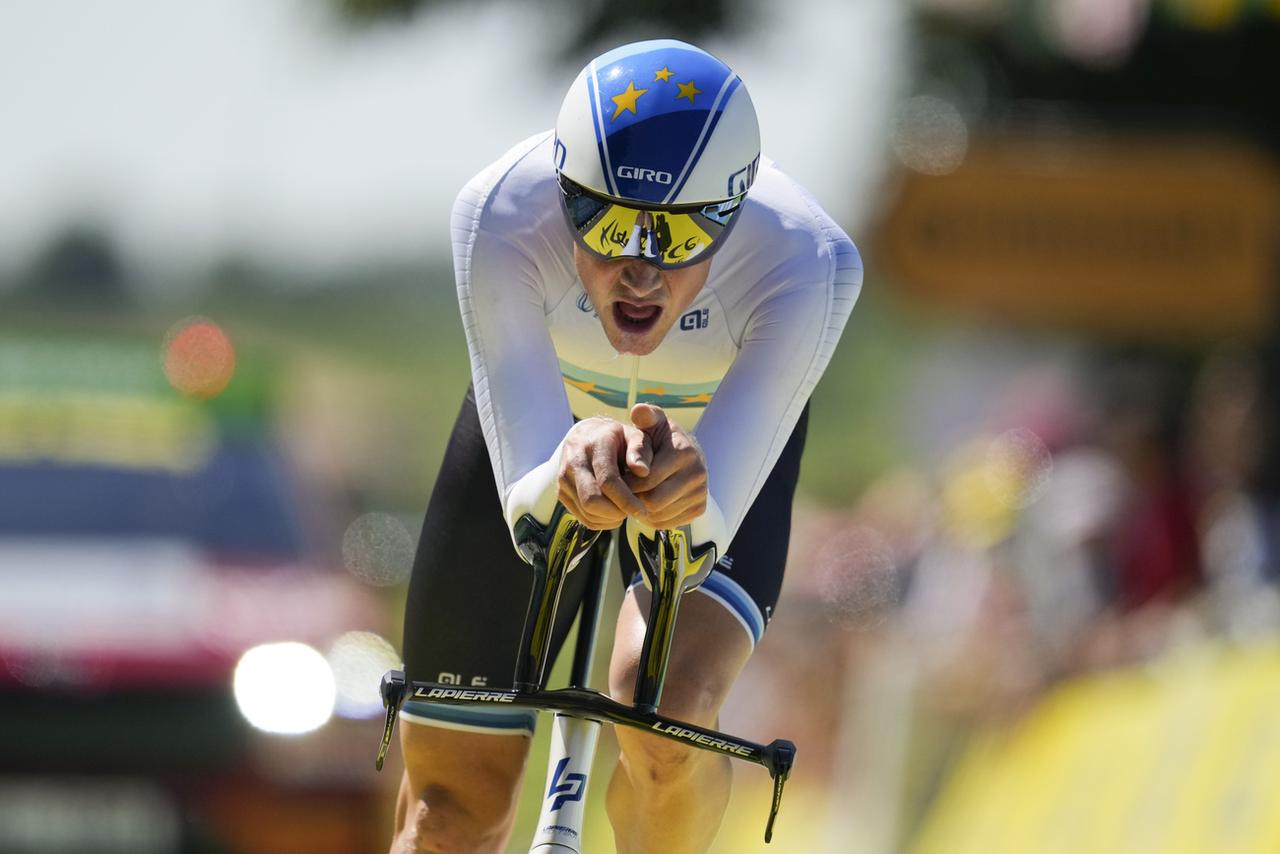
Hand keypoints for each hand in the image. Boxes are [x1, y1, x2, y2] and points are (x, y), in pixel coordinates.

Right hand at [557, 417, 652, 529]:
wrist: (585, 436)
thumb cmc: (616, 439)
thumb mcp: (633, 436)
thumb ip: (641, 451)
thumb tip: (643, 472)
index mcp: (594, 444)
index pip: (607, 480)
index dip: (625, 500)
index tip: (642, 510)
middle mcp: (574, 460)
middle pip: (592, 500)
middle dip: (616, 512)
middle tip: (634, 511)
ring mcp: (564, 477)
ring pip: (586, 511)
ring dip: (609, 518)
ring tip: (625, 510)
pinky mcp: (561, 491)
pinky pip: (581, 516)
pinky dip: (600, 522)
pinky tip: (613, 514)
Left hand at [622, 404, 707, 528]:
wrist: (689, 456)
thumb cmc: (662, 438)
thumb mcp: (654, 423)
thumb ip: (644, 416)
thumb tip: (638, 411)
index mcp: (684, 452)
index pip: (645, 480)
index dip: (627, 482)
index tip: (620, 476)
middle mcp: (697, 474)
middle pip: (652, 501)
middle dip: (633, 498)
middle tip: (625, 490)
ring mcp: (700, 493)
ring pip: (658, 516)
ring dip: (641, 510)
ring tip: (635, 496)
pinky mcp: (699, 509)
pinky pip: (666, 523)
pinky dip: (652, 518)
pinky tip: (647, 504)